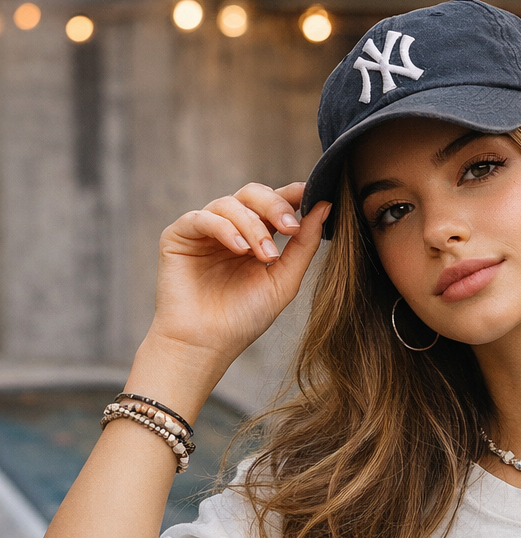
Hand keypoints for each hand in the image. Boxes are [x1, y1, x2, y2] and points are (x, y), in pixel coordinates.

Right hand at [146, 182, 331, 377]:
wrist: (206, 344)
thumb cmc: (244, 318)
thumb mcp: (283, 281)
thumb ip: (303, 246)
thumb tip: (325, 207)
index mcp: (255, 236)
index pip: (273, 204)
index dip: (291, 194)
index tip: (312, 195)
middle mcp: (229, 228)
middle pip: (252, 193)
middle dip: (274, 206)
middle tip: (290, 227)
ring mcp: (203, 230)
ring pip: (229, 204)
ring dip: (252, 226)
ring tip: (264, 255)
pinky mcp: (179, 235)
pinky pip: (202, 217)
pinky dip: (224, 228)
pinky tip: (239, 249)